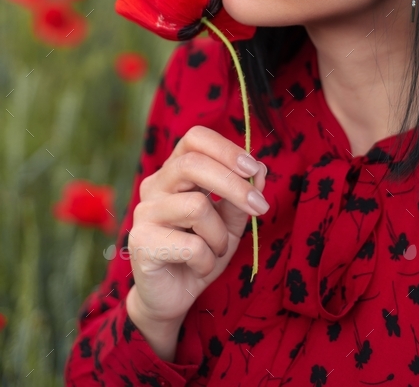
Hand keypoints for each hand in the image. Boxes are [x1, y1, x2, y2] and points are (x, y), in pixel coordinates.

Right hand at [126, 125, 268, 328]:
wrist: (173, 297)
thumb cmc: (202, 251)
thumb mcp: (230, 222)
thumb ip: (243, 196)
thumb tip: (260, 170)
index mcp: (176, 172)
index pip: (195, 139)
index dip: (225, 148)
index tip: (253, 167)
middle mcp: (155, 185)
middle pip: (193, 164)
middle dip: (234, 185)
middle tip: (260, 207)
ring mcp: (144, 212)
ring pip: (196, 207)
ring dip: (220, 235)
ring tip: (216, 250)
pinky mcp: (140, 241)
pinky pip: (190, 244)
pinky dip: (207, 260)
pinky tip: (200, 267)